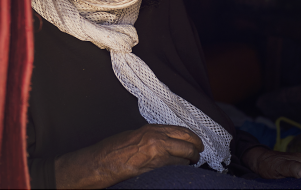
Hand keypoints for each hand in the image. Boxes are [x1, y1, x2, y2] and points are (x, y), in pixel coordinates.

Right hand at [55, 124, 203, 188]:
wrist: (102, 162)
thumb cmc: (114, 149)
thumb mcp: (136, 135)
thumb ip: (153, 136)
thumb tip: (168, 141)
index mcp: (153, 129)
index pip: (182, 131)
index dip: (193, 138)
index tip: (197, 143)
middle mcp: (157, 138)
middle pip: (187, 143)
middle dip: (196, 150)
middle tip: (198, 154)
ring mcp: (157, 153)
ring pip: (184, 156)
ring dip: (189, 161)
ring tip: (189, 163)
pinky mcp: (154, 167)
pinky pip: (174, 168)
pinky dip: (180, 168)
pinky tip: (179, 170)